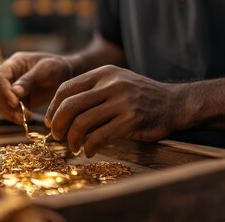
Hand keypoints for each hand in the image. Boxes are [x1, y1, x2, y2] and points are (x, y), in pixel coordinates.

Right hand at [0, 52, 71, 123]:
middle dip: (7, 104)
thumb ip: (30, 80)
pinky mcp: (17, 100)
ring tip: (24, 119)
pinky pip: (8, 109)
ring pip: (0, 102)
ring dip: (9, 113)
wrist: (65, 74)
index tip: (15, 102)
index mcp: (14, 63)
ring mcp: (11, 88)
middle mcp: (9, 75)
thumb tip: (15, 92)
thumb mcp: (45, 70)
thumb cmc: (56, 67)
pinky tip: (24, 119)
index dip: (4, 90)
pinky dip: (13, 116)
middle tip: (21, 115)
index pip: (0, 75)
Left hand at [45, 65, 184, 157]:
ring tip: (74, 147)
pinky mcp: (130, 120)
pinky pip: (99, 137)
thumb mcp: (116, 82)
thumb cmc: (141, 96)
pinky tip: (89, 151)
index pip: (66, 88)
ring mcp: (121, 102)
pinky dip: (89, 147)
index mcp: (103, 73)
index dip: (53, 107)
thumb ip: (92, 91)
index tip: (49, 121)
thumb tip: (62, 111)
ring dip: (72, 139)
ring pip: (82, 123)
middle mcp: (111, 85)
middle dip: (57, 125)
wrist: (174, 103)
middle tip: (56, 137)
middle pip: (70, 106)